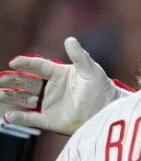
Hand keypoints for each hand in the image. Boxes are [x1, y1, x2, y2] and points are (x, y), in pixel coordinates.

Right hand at [0, 37, 130, 133]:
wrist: (109, 111)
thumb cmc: (102, 88)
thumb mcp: (91, 70)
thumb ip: (80, 56)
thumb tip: (69, 39)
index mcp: (59, 74)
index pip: (38, 66)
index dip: (25, 64)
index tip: (14, 62)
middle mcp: (51, 88)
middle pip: (26, 82)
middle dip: (13, 80)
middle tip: (1, 79)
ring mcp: (49, 104)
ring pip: (24, 99)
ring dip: (11, 97)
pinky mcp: (50, 120)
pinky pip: (31, 119)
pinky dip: (19, 118)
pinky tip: (8, 115)